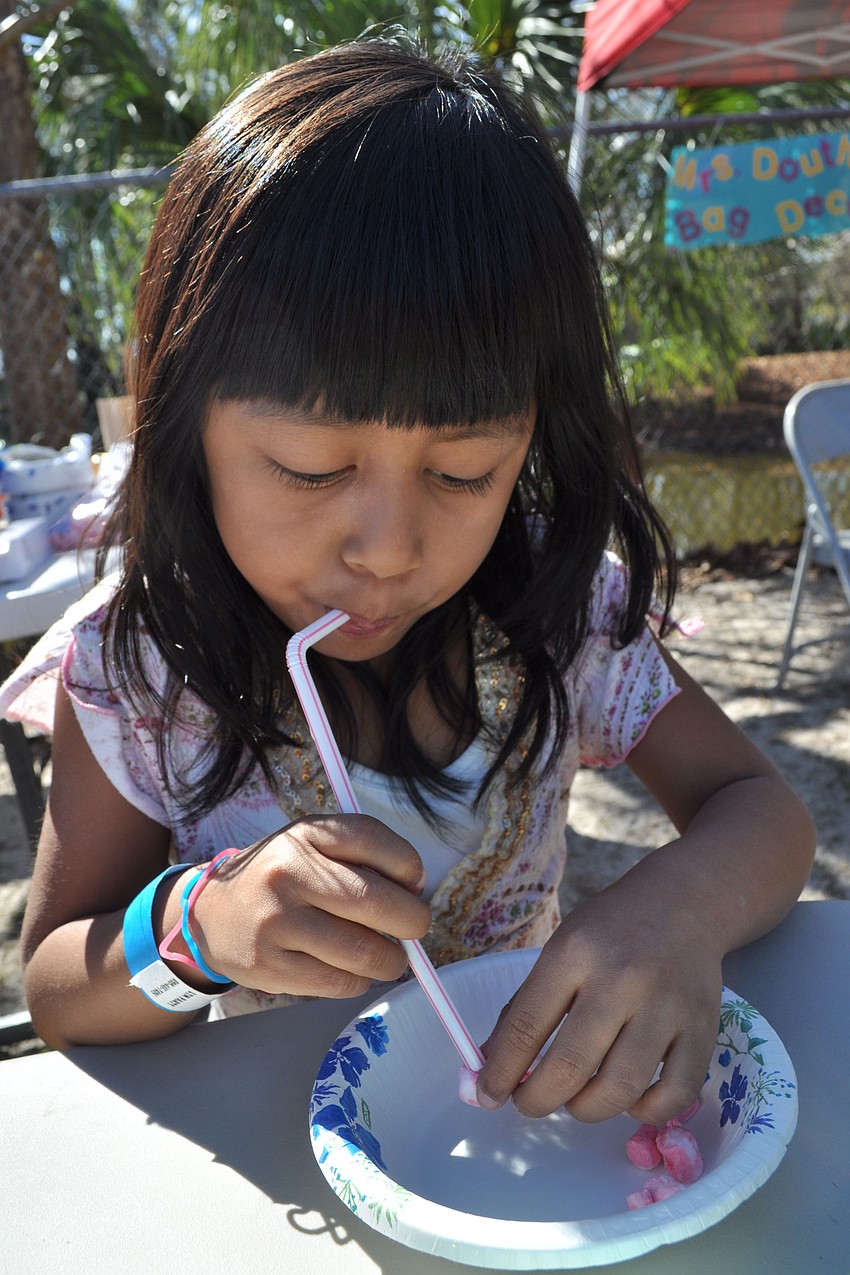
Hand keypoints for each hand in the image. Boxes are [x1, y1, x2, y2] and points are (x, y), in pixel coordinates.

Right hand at [184, 815, 430, 998]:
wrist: (212, 913)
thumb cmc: (283, 879)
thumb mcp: (313, 847)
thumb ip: (363, 856)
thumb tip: (416, 890)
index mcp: (305, 834)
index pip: (371, 838)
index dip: (408, 866)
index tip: (414, 884)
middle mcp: (288, 872)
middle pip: (375, 901)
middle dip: (412, 921)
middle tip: (414, 928)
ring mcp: (276, 922)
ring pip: (363, 951)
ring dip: (391, 960)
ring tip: (388, 956)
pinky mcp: (269, 966)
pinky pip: (340, 982)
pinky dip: (360, 981)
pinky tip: (353, 970)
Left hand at [475, 874, 722, 1123]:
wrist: (683, 903)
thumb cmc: (611, 932)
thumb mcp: (560, 949)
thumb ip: (526, 1007)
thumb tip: (492, 1069)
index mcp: (574, 953)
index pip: (526, 1026)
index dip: (500, 1072)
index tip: (487, 1096)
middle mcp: (621, 979)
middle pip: (570, 1066)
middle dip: (537, 1100)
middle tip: (530, 1103)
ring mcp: (667, 1006)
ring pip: (620, 1089)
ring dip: (586, 1109)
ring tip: (576, 1099)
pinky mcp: (704, 1028)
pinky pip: (674, 1096)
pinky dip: (645, 1112)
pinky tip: (628, 1099)